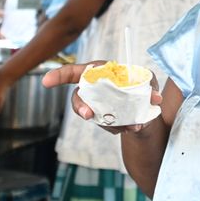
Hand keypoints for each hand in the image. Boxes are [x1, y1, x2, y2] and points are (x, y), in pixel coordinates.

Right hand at [42, 61, 161, 133]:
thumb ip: (149, 84)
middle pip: (77, 97)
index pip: (73, 72)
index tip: (46, 82)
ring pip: (93, 115)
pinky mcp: (103, 120)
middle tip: (89, 115)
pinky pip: (105, 126)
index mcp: (99, 72)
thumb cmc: (143, 87)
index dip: (58, 75)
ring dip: (109, 123)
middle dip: (80, 107)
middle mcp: (93, 89)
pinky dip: (119, 128)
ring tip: (132, 125)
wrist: (147, 109)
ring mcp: (96, 106)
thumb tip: (153, 98)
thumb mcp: (148, 80)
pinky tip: (133, 127)